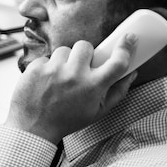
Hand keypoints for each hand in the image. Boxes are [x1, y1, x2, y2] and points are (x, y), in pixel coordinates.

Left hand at [6, 34, 137, 143]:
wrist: (33, 129)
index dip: (125, 47)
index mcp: (93, 87)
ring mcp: (53, 70)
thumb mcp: (97, 112)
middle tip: (78, 69)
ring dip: (64, 61)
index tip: (129, 37)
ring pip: (64, 50)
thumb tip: (132, 73)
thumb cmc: (67, 121)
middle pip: (86, 46)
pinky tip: (44, 83)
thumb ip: (117, 92)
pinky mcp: (35, 69)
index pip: (117, 61)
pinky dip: (45, 68)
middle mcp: (75, 76)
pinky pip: (45, 58)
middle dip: (83, 55)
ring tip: (59, 78)